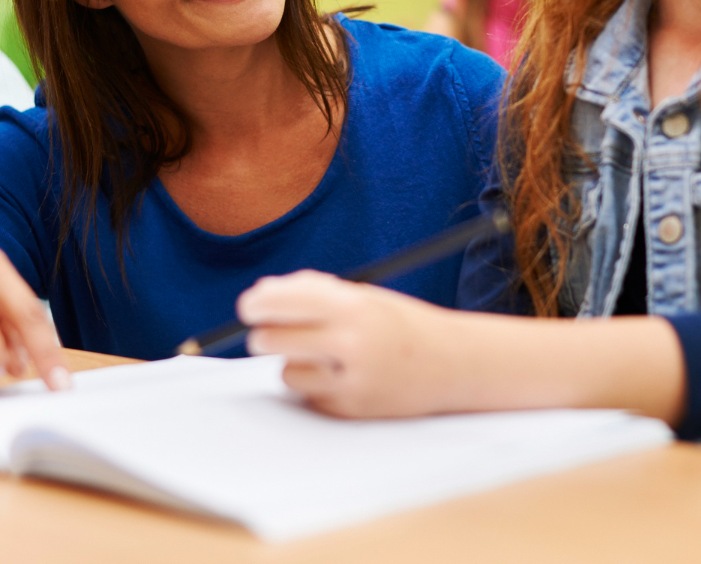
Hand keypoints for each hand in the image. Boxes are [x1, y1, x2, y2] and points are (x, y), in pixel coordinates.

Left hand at [236, 270, 461, 417]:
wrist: (452, 365)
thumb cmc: (400, 324)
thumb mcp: (364, 296)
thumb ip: (314, 292)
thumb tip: (262, 293)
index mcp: (354, 306)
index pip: (285, 301)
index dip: (258, 304)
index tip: (248, 306)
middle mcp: (351, 342)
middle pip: (273, 340)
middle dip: (263, 335)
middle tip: (265, 333)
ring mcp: (351, 379)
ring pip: (286, 371)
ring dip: (293, 362)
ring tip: (320, 354)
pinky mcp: (351, 409)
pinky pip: (307, 395)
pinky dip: (313, 385)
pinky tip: (340, 375)